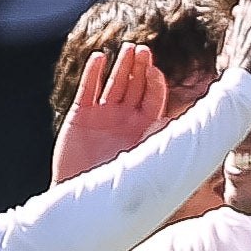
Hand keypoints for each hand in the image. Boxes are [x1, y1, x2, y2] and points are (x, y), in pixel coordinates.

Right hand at [51, 41, 170, 182]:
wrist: (84, 201)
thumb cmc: (118, 187)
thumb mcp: (143, 162)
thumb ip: (154, 140)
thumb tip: (169, 120)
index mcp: (144, 128)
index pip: (153, 98)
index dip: (154, 82)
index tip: (155, 71)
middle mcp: (125, 118)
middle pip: (135, 85)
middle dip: (140, 68)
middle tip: (143, 51)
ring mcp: (102, 115)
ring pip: (114, 83)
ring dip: (120, 66)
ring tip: (127, 49)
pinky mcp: (81, 116)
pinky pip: (87, 90)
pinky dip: (93, 73)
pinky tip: (99, 58)